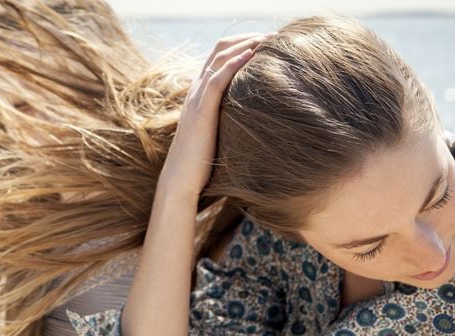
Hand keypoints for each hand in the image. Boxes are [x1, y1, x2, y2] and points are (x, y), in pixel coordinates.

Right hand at [158, 32, 271, 198]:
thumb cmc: (200, 162)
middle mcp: (196, 90)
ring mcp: (196, 99)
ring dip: (244, 45)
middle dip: (247, 38)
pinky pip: (216, 80)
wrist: (181, 179)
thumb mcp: (216, 133)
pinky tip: (251, 56)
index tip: (266, 43)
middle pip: (219, 50)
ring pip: (218, 60)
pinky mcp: (201, 111)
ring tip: (268, 40)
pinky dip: (233, 64)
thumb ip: (227, 120)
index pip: (218, 56)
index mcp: (199, 93)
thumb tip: (250, 120)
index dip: (241, 44)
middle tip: (273, 36)